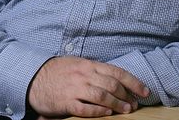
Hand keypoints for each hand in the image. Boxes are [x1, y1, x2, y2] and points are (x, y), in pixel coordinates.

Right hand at [27, 56, 149, 117]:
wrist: (33, 78)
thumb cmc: (57, 72)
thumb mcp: (77, 64)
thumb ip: (94, 70)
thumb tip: (114, 78)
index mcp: (89, 65)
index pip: (117, 72)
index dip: (134, 82)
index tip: (145, 91)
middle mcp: (84, 75)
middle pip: (112, 85)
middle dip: (127, 96)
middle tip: (135, 104)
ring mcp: (75, 88)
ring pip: (102, 96)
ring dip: (117, 104)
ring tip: (126, 111)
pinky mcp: (66, 102)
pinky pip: (86, 108)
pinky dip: (98, 111)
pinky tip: (107, 114)